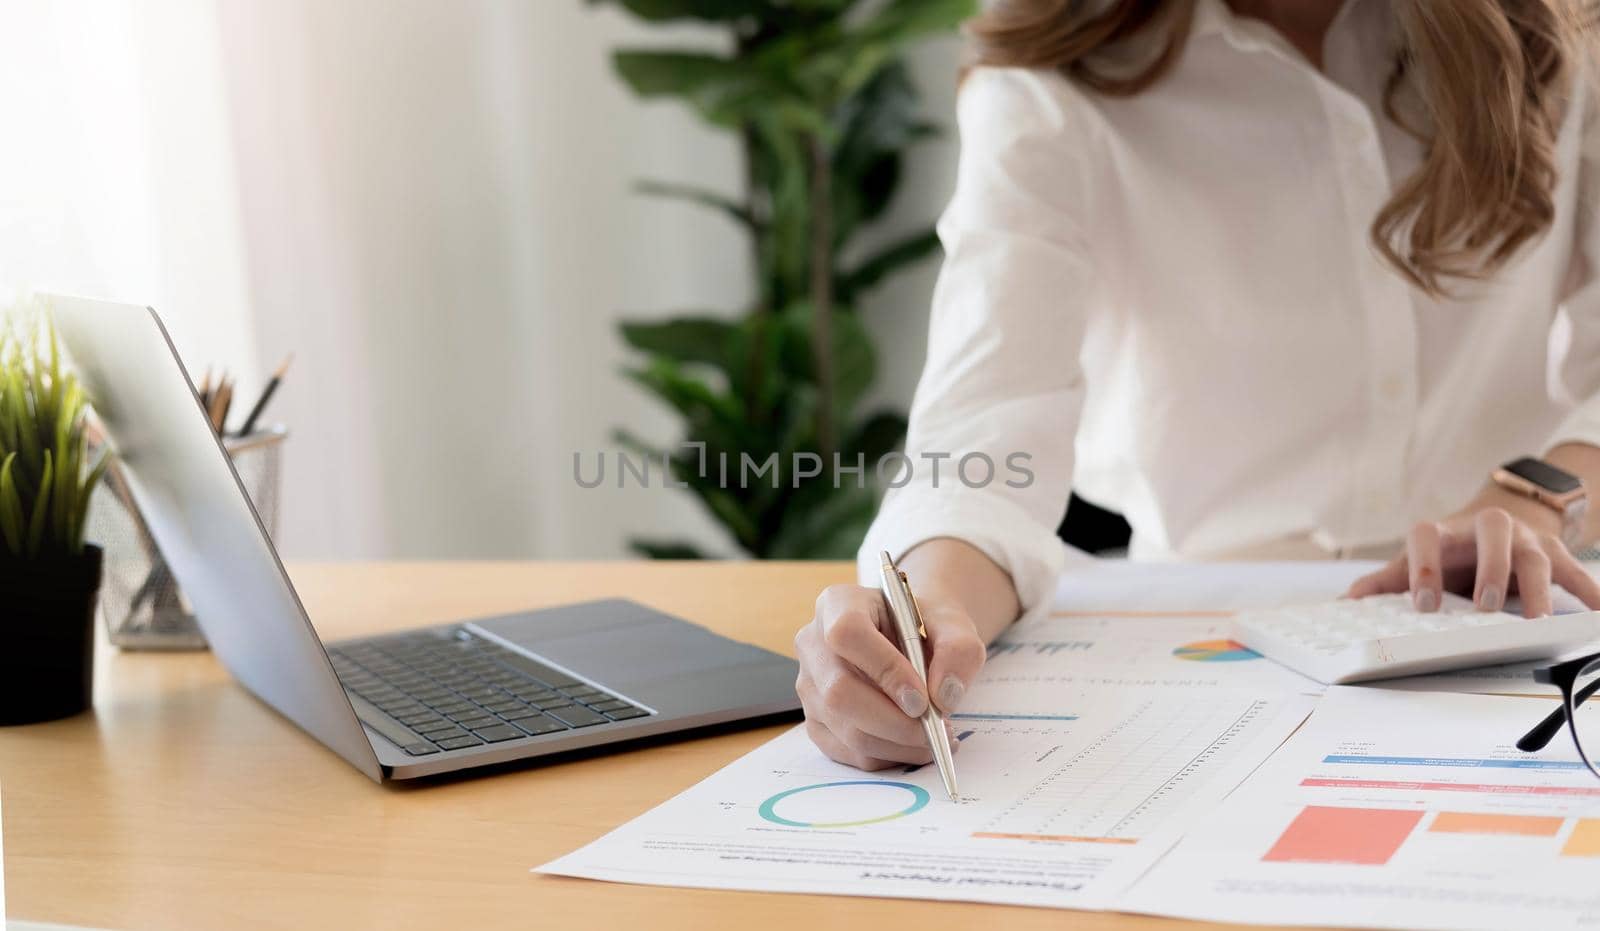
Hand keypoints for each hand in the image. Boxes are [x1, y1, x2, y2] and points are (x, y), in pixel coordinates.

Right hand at [794, 583, 984, 769]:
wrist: (911, 641)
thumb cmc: (926, 628)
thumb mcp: (954, 625)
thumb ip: (958, 651)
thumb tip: (942, 696)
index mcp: (839, 603)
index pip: (848, 634)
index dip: (884, 669)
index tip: (922, 698)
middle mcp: (814, 643)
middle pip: (838, 692)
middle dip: (894, 721)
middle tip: (935, 728)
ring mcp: (810, 685)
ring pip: (845, 729)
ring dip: (897, 744)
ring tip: (935, 738)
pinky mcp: (816, 720)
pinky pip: (848, 751)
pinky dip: (887, 756)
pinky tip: (913, 744)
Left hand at [1347, 497, 1599, 616]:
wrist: (1495, 524)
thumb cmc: (1450, 552)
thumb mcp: (1416, 563)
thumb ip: (1384, 583)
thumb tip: (1346, 603)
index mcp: (1445, 531)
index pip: (1428, 534)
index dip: (1423, 565)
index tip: (1424, 603)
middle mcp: (1487, 529)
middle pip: (1493, 532)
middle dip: (1491, 567)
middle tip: (1486, 606)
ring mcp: (1526, 540)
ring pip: (1536, 555)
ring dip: (1537, 587)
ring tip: (1539, 622)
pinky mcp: (1556, 555)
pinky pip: (1579, 573)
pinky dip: (1592, 593)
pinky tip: (1599, 613)